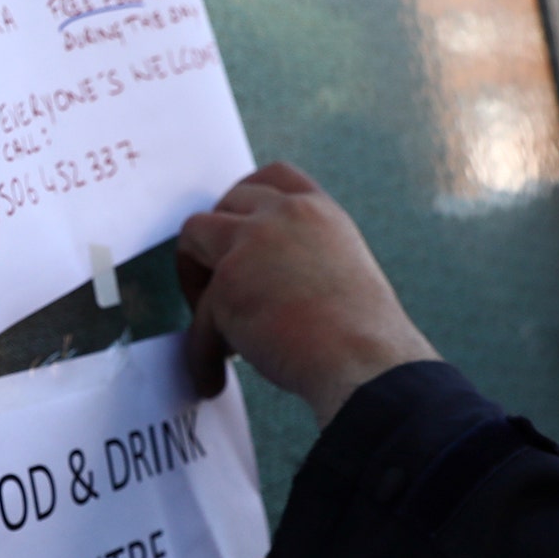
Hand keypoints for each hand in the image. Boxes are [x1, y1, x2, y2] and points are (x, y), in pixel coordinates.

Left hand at [177, 163, 438, 424]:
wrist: (367, 364)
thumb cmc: (361, 336)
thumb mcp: (339, 270)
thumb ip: (300, 255)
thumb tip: (260, 274)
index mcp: (318, 212)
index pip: (272, 178)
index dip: (243, 202)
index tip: (236, 234)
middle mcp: (283, 216)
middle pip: (223, 205)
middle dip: (213, 245)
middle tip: (219, 289)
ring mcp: (250, 244)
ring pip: (192, 236)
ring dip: (192, 276)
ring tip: (211, 321)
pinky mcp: (226, 285)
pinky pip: (198, 320)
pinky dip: (201, 354)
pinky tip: (212, 380)